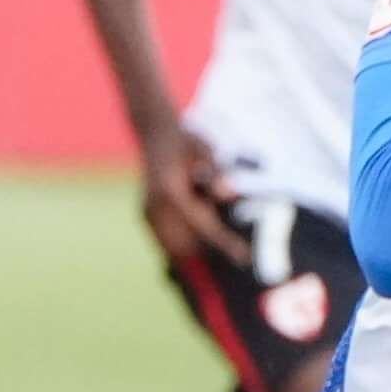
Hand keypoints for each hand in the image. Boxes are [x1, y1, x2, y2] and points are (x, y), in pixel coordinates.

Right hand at [139, 128, 241, 264]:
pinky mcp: (146, 217)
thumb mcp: (205, 150)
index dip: (225, 243)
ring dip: (195, 245)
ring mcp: (147, 214)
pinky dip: (185, 240)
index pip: (203, 226)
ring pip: (175, 247)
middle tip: (226, 230)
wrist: (155, 133)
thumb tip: (229, 196)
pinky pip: (167, 241)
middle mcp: (154, 207)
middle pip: (187, 244)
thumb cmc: (186, 140)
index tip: (244, 258)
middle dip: (208, 246)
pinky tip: (196, 220)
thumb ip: (216, 174)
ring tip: (206, 217)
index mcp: (170, 192)